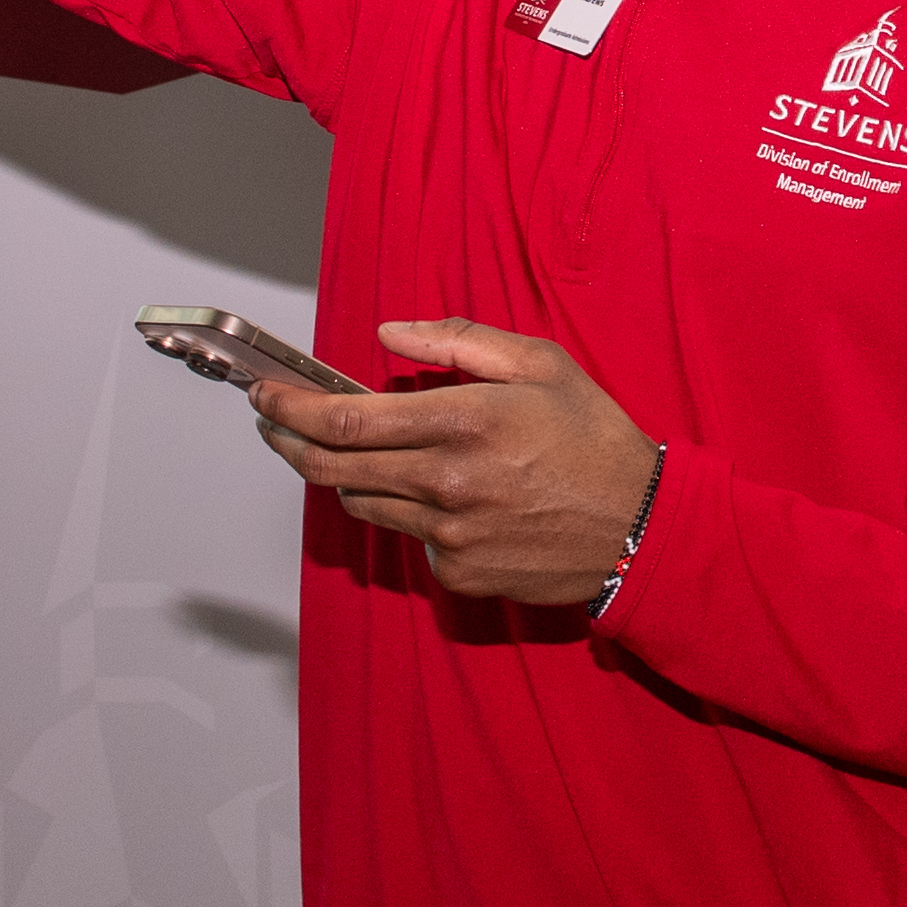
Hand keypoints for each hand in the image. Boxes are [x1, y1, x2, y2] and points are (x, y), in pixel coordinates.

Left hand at [253, 320, 660, 607]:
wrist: (642, 528)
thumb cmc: (594, 439)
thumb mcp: (541, 364)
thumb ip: (459, 342)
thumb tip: (388, 333)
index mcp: (462, 422)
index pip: (344, 421)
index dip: (289, 410)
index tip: (263, 397)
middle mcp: (445, 484)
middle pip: (332, 469)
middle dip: (288, 443)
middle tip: (273, 424)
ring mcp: (449, 536)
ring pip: (363, 505)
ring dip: (340, 477)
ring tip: (345, 452)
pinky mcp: (459, 573)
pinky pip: (409, 539)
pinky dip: (407, 512)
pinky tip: (436, 495)